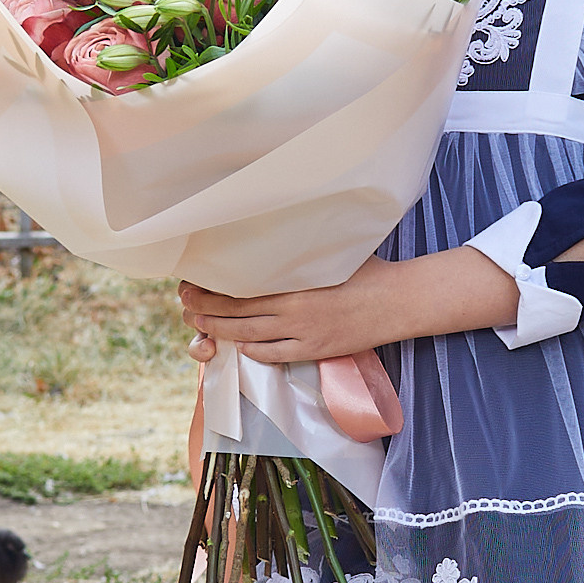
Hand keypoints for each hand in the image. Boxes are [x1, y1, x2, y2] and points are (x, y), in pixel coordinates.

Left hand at [179, 247, 515, 364]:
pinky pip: (273, 354)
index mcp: (294, 281)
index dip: (210, 288)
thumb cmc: (367, 269)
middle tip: (184, 303)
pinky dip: (251, 349)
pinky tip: (238, 343)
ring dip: (219, 330)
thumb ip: (299, 246)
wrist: (398, 301)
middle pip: (236, 312)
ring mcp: (303, 333)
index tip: (190, 282)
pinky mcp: (314, 350)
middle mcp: (293, 309)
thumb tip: (273, 228)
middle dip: (205, 309)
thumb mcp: (330, 250)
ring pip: (248, 335)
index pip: (239, 286)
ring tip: (199, 324)